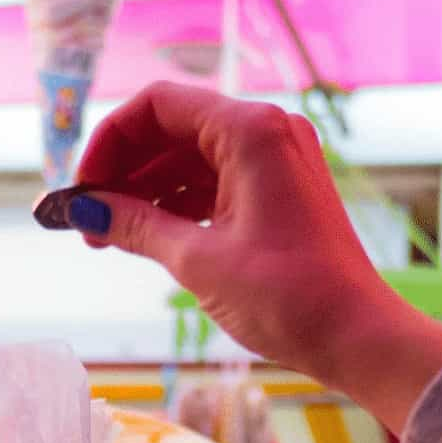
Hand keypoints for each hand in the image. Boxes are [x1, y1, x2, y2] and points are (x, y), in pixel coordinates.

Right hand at [70, 84, 441, 431]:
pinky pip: (217, 180)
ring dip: (147, 191)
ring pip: (192, 158)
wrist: (358, 336)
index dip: (108, 142)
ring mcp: (278, 159)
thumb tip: (86, 209)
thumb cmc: (288, 297)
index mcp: (249, 130)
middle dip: (124, 171)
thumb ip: (136, 226)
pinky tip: (149, 236)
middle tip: (88, 221)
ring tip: (111, 237)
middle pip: (172, 128)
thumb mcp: (198, 261)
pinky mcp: (281, 189)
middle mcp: (266, 131)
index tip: (82, 189)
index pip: (157, 106)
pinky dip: (179, 203)